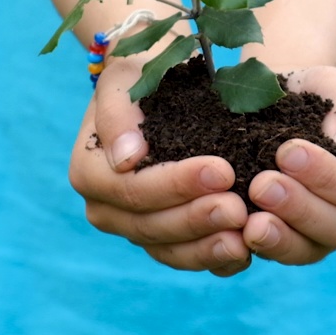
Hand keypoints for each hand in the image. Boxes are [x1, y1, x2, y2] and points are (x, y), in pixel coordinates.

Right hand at [68, 58, 252, 276]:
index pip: (132, 190)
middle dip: (197, 218)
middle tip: (238, 206)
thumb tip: (125, 158)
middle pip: (150, 226)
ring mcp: (135, 228)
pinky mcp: (164, 241)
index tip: (222, 169)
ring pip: (168, 250)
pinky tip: (246, 251)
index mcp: (89, 173)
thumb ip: (118, 115)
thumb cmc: (140, 74)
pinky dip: (215, 260)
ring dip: (207, 247)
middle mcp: (106, 209)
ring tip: (245, 234)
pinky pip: (186, 259)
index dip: (176, 185)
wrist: (159, 83)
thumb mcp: (124, 79)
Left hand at [240, 66, 335, 264]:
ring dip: (281, 239)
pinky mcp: (288, 242)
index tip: (287, 151)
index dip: (329, 178)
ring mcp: (322, 233)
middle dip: (301, 209)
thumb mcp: (330, 84)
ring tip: (249, 221)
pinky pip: (277, 255)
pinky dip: (257, 247)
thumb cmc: (309, 90)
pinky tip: (234, 233)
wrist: (273, 101)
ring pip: (310, 251)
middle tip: (262, 185)